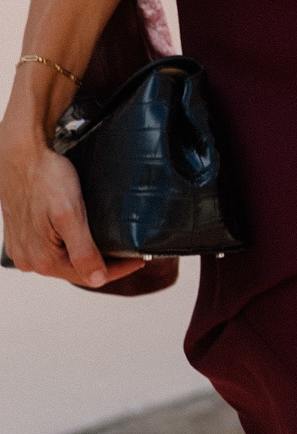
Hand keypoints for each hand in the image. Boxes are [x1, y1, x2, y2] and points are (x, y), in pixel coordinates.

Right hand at [0, 132, 141, 288]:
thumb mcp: (70, 214)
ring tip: (107, 244)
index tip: (138, 260)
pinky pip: (50, 250)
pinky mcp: (21, 238)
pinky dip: (68, 246)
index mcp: (43, 260)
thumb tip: (97, 280)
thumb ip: (83, 250)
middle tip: (126, 251)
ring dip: (85, 255)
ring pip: (63, 261)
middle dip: (102, 263)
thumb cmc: (45, 178)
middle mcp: (30, 260)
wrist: (21, 154)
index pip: (90, 277)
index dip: (118, 269)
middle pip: (76, 271)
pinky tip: (80, 235)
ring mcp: (23, 249)